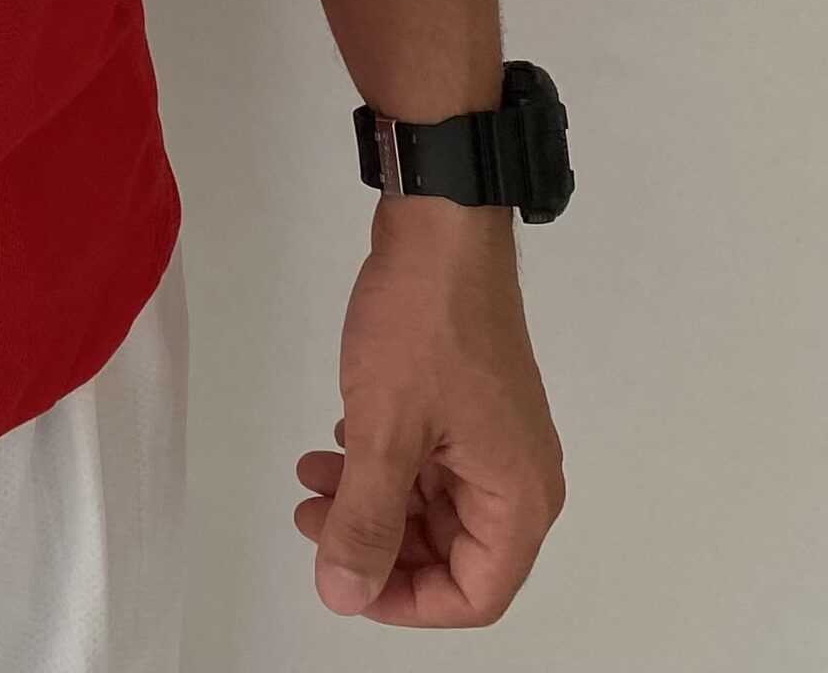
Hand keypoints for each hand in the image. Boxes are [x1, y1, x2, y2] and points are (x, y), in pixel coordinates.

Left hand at [294, 197, 563, 626]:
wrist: (440, 229)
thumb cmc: (421, 329)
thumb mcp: (384, 430)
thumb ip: (365, 518)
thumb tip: (344, 595)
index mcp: (519, 498)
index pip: (475, 593)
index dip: (407, 600)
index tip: (344, 575)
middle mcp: (519, 476)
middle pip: (453, 552)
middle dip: (378, 543)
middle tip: (310, 516)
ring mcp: (494, 436)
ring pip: (433, 503)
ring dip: (371, 498)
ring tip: (310, 476)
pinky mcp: (467, 402)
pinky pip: (429, 459)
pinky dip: (382, 460)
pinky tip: (336, 439)